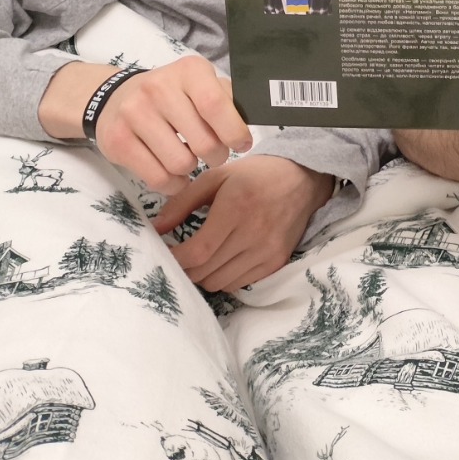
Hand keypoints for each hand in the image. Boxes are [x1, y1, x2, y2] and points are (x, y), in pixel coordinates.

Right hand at [40, 56, 250, 195]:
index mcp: (189, 71)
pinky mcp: (116, 141)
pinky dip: (173, 184)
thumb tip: (251, 121)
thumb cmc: (173, 94)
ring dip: (193, 170)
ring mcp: (134, 114)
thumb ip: (227, 99)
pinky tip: (176, 175)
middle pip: (202, 141)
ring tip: (192, 160)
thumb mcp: (201, 84)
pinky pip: (156, 178)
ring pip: (180, 163)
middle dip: (218, 156)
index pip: (216, 105)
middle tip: (216, 155)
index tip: (242, 144)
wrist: (116, 97)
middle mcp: (158, 88)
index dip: (234, 132)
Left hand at [154, 155, 334, 290]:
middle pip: (204, 272)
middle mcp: (253, 233)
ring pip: (219, 283)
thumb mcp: (217, 177)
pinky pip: (238, 284)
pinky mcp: (276, 261)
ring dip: (205, 274)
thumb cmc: (255, 175)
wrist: (303, 178)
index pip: (197, 252)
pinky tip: (226, 258)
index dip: (175, 259)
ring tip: (205, 256)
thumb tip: (155, 229)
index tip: (164, 253)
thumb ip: (182, 202)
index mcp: (235, 208)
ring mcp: (267, 250)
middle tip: (182, 254)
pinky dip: (225, 277)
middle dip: (186, 267)